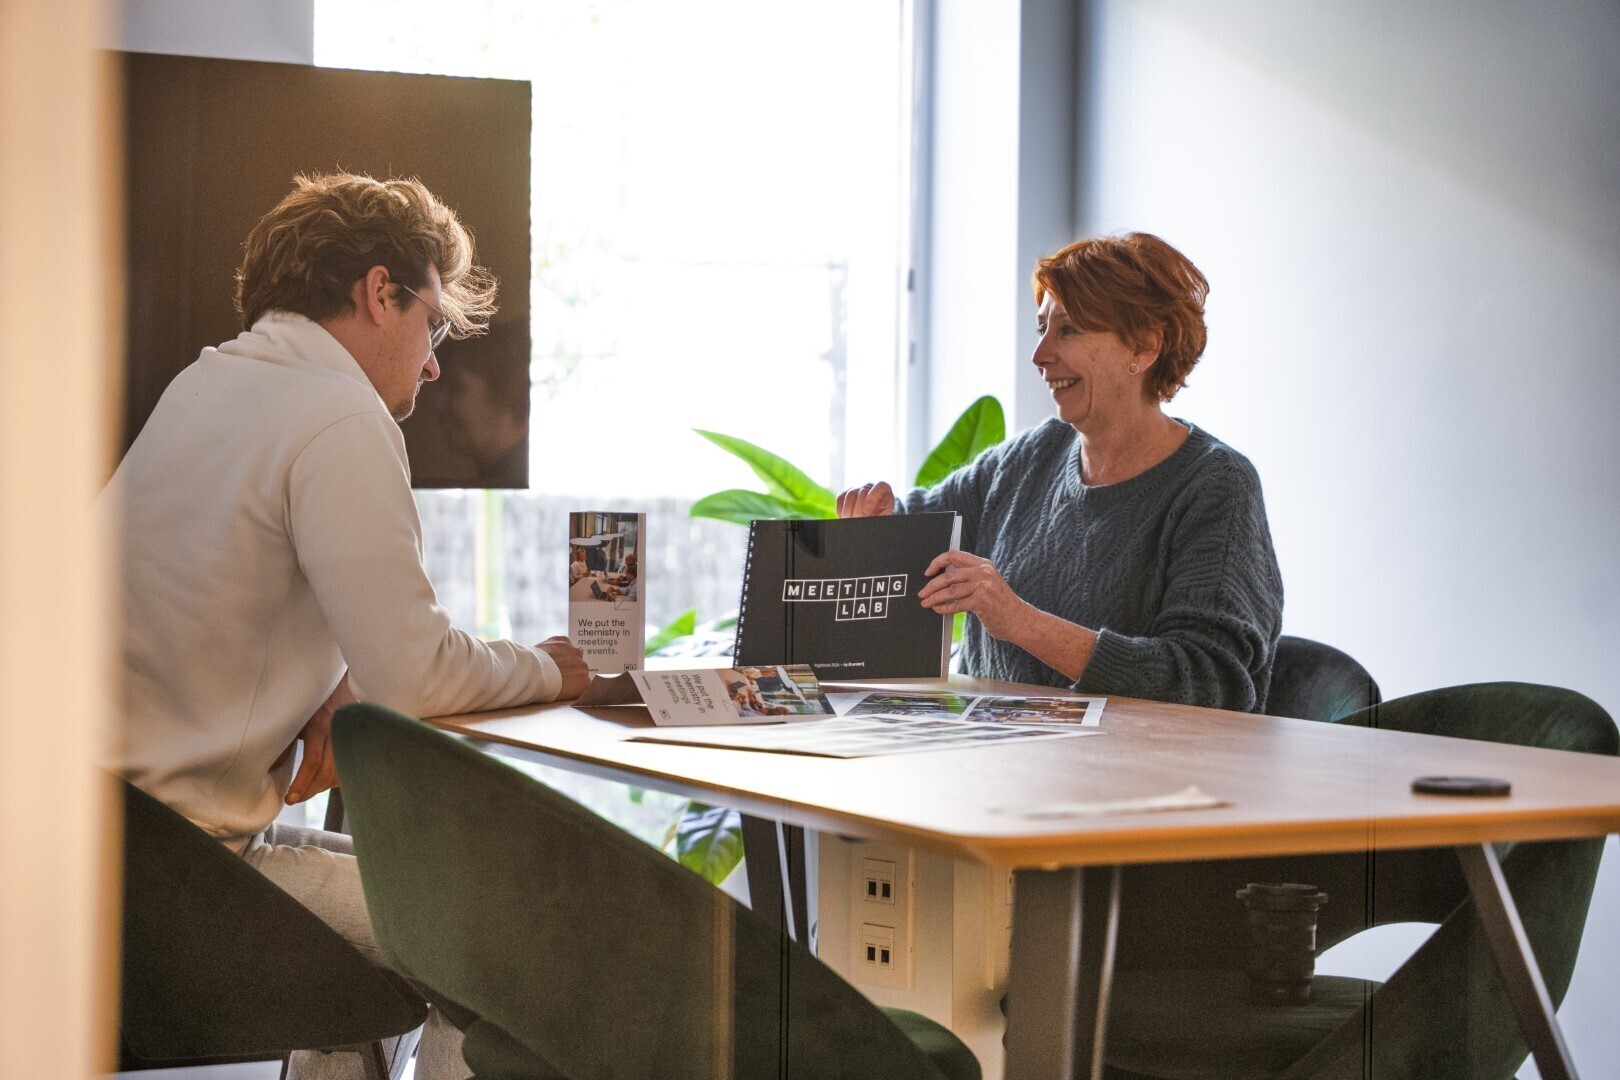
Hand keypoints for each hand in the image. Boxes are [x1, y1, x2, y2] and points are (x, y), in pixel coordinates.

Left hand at [283, 673, 355, 804]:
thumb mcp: (294, 714)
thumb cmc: (314, 696)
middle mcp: (337, 732)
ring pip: (343, 769)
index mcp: (319, 726)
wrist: (338, 678)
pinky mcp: (357, 736)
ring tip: (310, 789)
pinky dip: (340, 774)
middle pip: (329, 771)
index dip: (302, 784)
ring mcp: (350, 734)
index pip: (313, 763)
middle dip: (312, 789)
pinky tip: (328, 778)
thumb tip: (272, 766)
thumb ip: (285, 739)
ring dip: (326, 784)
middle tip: (297, 797)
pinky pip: (352, 762)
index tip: (290, 798)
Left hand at [536, 635, 589, 699]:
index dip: (571, 681)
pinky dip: (555, 646)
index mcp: (584, 683)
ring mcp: (575, 651)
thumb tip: (565, 683)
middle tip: (553, 672)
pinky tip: (546, 653)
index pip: (581, 681)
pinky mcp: (564, 640)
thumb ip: (569, 688)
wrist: (531, 674)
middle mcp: (583, 666)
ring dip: (563, 657)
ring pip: (571, 654)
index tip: (563, 682)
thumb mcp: (561, 695)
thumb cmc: (543, 688)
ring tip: (548, 662)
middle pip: (577, 667)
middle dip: (568, 669)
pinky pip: (562, 643)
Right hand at [836, 481, 894, 517]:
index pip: (881, 486)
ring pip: (851, 494)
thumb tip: (865, 515)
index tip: (868, 513)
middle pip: (862, 491)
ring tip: (851, 519)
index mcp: (885, 491)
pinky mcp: (846, 493)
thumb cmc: (879, 517)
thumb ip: (879, 514)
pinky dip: (841, 509)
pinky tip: (846, 517)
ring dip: (849, 510)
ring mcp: (857, 489)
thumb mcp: (883, 516)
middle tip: (859, 519)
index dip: (873, 499)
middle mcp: (871, 487)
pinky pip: (841, 497)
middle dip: (858, 510)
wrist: (871, 517)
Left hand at [917, 550, 1031, 640]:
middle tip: (922, 593)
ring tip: (926, 603)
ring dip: (934, 598)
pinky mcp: (982, 601)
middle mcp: (983, 572)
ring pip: (950, 590)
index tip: (928, 572)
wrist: (1019, 620)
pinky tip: (938, 610)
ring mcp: (983, 586)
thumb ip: (969, 577)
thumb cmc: (1001, 603)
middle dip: (931, 585)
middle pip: (948, 575)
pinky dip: (944, 608)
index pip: (953, 555)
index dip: (937, 562)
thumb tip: (940, 580)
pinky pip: (956, 604)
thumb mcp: (988, 582)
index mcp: (983, 564)